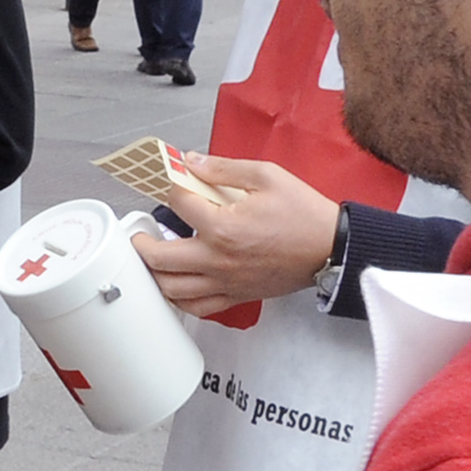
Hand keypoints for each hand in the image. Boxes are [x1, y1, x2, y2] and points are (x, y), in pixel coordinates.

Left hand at [130, 156, 339, 316]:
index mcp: (222, 226)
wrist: (331, 248)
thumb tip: (191, 162)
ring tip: (151, 260)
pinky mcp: (236, 296)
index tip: (175, 182)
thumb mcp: (266, 176)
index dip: (173, 187)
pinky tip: (175, 287)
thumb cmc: (303, 213)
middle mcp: (217, 259)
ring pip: (172, 289)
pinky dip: (179, 300)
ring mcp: (225, 282)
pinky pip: (197, 308)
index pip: (178, 204)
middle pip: (159, 257)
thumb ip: (223, 168)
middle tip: (139, 232)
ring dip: (154, 274)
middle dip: (141, 242)